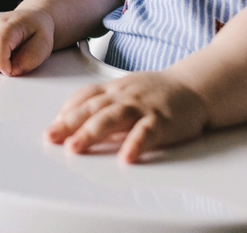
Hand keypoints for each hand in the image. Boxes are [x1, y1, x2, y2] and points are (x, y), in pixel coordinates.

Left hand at [45, 70, 208, 163]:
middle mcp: (124, 96)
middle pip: (92, 109)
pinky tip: (125, 158)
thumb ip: (102, 104)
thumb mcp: (125, 91)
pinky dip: (134, 144)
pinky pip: (146, 132)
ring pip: (113, 118)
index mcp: (114, 89)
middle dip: (69, 124)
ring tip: (75, 147)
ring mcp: (142, 107)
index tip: (51, 127)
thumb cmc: (157, 92)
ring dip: (91, 132)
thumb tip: (75, 122)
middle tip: (51, 138)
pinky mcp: (163, 121)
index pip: (84, 97)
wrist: (194, 87)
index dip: (66, 111)